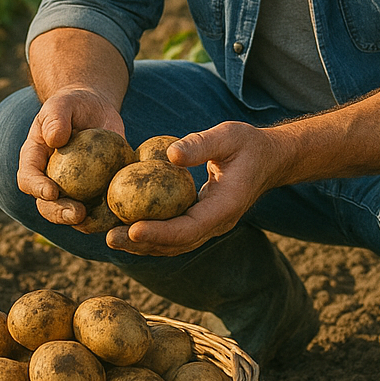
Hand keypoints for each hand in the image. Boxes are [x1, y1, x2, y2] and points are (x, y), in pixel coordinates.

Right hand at [17, 86, 123, 225]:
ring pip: (72, 212)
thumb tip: (55, 139)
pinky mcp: (95, 190)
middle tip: (78, 213)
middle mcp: (49, 179)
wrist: (93, 109)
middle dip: (60, 213)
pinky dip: (107, 214)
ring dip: (83, 221)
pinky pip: (98, 208)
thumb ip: (56, 118)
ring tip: (99, 221)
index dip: (36, 188)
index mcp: (34, 160)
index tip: (52, 192)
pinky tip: (119, 215)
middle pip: (47, 205)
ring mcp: (72, 188)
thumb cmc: (72, 104)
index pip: (28, 178)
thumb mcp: (63, 104)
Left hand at [105, 121, 285, 255]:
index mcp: (225, 207)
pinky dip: (152, 235)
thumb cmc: (249, 143)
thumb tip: (170, 155)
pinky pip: (176, 234)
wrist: (270, 159)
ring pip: (174, 244)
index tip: (132, 229)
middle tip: (109, 238)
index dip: (160, 232)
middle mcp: (217, 223)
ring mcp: (211, 225)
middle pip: (177, 244)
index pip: (189, 228)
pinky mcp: (202, 220)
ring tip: (110, 238)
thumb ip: (201, 144)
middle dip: (142, 244)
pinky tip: (128, 227)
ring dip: (143, 244)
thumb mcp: (229, 135)